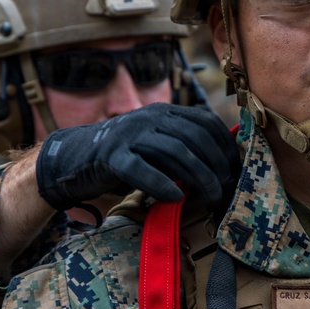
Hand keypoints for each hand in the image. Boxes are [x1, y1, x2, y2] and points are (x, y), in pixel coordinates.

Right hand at [36, 103, 238, 209]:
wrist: (74, 158)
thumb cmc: (126, 155)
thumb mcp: (158, 145)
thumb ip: (184, 149)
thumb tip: (223, 167)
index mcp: (164, 111)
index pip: (205, 122)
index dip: (224, 146)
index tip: (235, 168)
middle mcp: (149, 117)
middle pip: (194, 137)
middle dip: (215, 164)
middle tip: (225, 187)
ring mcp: (130, 135)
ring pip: (174, 152)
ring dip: (197, 176)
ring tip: (209, 196)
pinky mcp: (111, 157)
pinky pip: (141, 169)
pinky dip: (162, 184)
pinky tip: (176, 197)